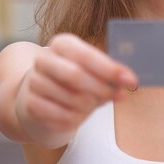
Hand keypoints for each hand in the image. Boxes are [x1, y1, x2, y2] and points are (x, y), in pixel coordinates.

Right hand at [16, 33, 137, 140]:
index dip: (110, 69)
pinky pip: (63, 117)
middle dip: (101, 89)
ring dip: (91, 105)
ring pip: (72, 99)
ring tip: (96, 103)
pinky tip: (81, 114)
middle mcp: (44, 60)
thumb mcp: (92, 69)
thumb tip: (128, 81)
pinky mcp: (32, 105)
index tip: (131, 80)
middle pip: (75, 76)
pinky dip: (79, 119)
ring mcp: (35, 83)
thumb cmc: (76, 79)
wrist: (43, 94)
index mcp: (62, 44)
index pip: (86, 54)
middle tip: (118, 96)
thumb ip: (109, 73)